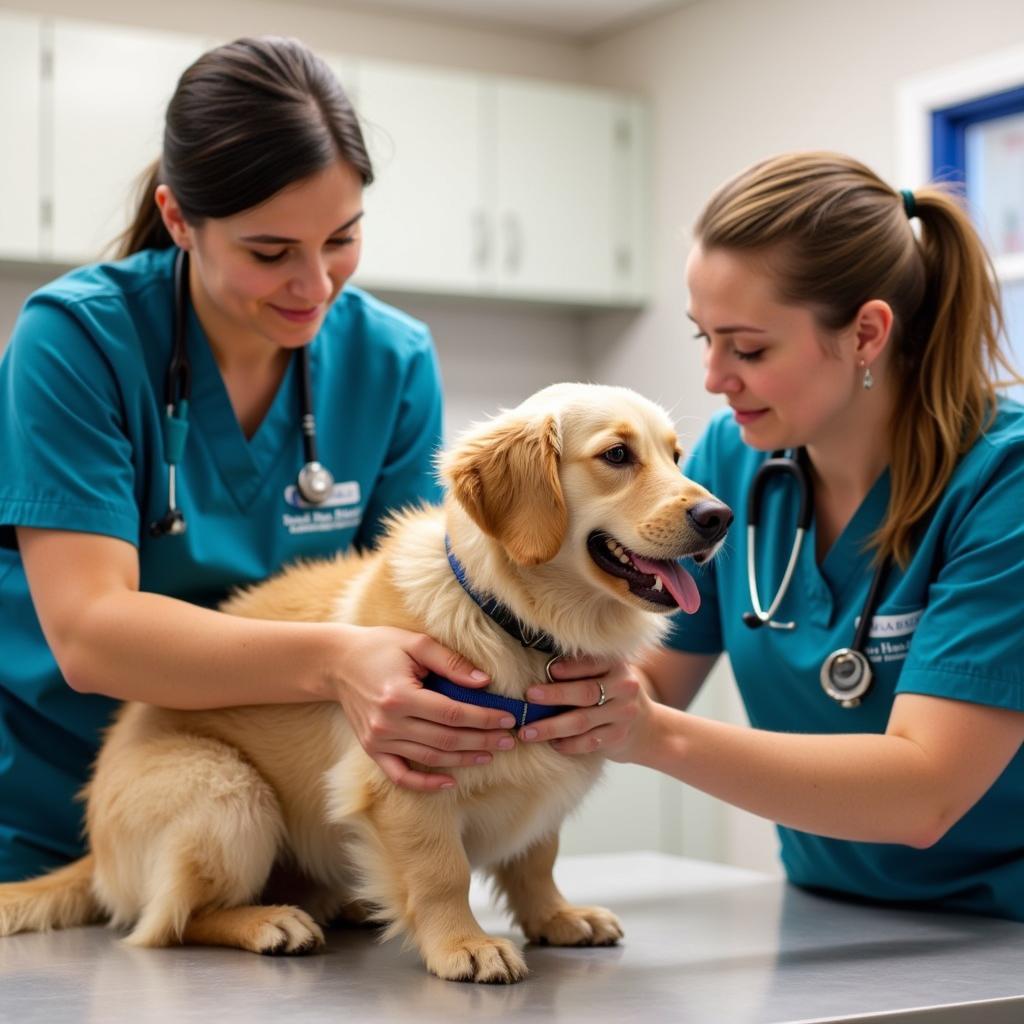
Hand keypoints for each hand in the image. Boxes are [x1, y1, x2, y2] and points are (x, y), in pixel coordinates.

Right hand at [332, 625, 517, 791]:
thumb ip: (450, 663)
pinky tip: (450, 782)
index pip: (452, 714)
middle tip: (508, 740)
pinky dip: (425, 783)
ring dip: (463, 760)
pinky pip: (400, 775)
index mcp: (399, 695)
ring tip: (489, 755)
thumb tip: (484, 682)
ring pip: (430, 758)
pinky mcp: (372, 750)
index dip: (483, 718)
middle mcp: (388, 723)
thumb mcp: (415, 644)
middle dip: (481, 741)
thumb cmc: (379, 647)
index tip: (507, 719)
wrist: (337, 663)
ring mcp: (378, 741)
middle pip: (445, 739)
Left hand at [516, 655, 652, 760]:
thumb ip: (582, 669)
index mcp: (617, 666)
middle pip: (585, 692)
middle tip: (529, 697)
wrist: (648, 728)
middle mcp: (624, 688)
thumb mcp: (606, 674)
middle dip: (554, 695)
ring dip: (551, 727)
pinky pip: (588, 743)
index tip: (547, 670)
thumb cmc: (612, 693)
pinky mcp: (618, 737)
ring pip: (582, 721)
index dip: (570, 668)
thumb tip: (538, 667)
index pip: (592, 664)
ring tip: (527, 732)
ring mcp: (623, 714)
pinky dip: (567, 744)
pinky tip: (551, 744)